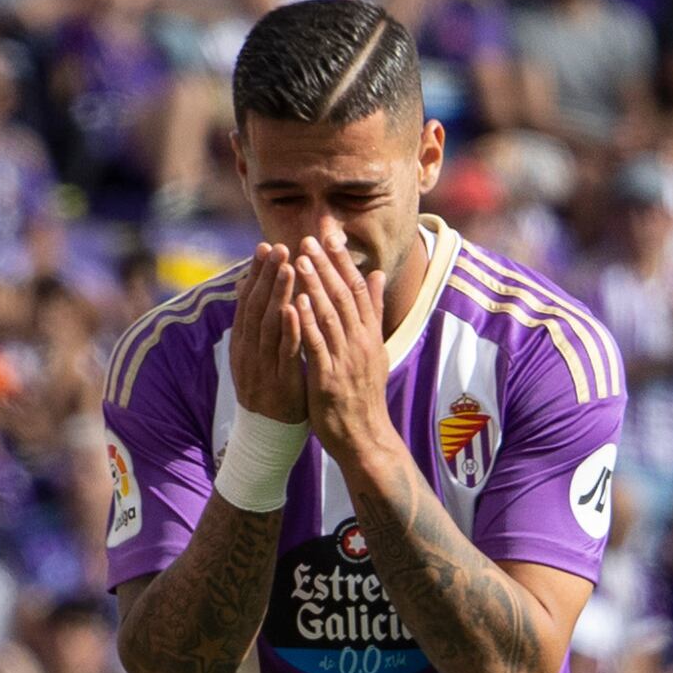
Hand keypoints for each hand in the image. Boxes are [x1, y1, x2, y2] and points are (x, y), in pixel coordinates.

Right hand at [228, 246, 304, 421]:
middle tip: (277, 246)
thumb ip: (258, 321)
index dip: (255, 273)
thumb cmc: (270, 386)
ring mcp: (262, 367)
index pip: (247, 300)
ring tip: (288, 266)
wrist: (269, 434)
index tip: (264, 246)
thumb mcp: (259, 352)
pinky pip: (284, 351)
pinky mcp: (280, 381)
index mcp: (243, 343)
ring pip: (268, 324)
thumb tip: (251, 283)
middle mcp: (248, 352)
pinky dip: (289, 328)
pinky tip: (296, 308)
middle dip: (266, 275)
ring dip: (277, 294)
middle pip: (255, 306)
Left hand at [286, 236, 396, 467]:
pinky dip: (307, 322)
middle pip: (345, 296)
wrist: (365, 436)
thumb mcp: (374, 347)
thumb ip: (372, 311)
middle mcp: (361, 342)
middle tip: (310, 238)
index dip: (343, 261)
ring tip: (300, 260)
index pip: (358, 288)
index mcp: (369, 334)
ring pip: (331, 316)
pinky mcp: (329, 378)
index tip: (330, 235)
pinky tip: (296, 302)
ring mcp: (346, 360)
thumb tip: (376, 274)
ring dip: (315, 286)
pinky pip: (317, 346)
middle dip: (327, 265)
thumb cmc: (364, 392)